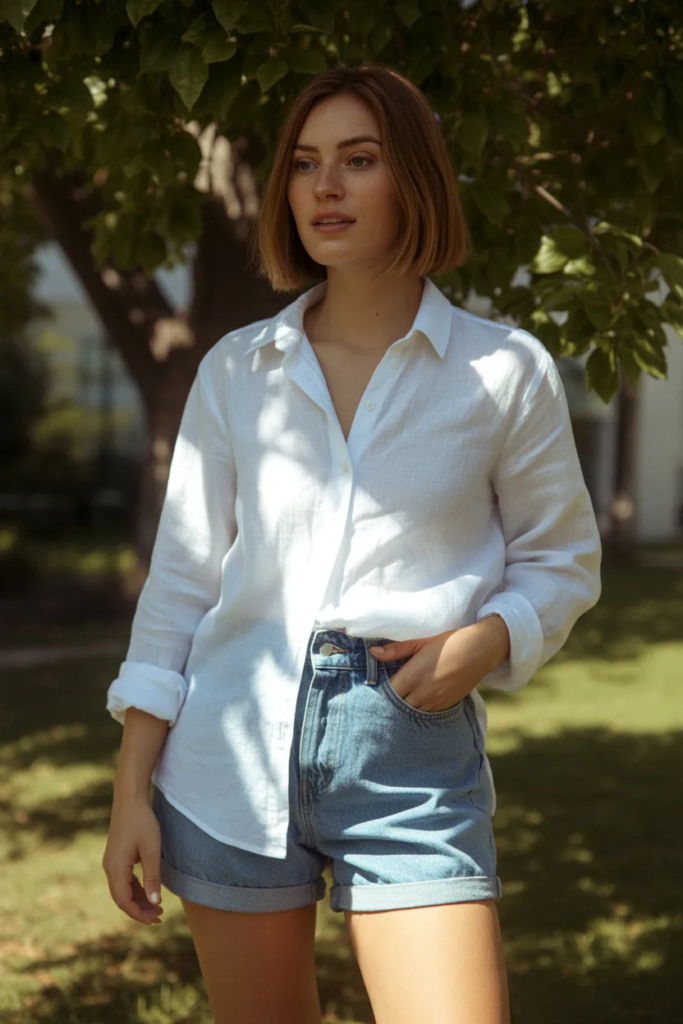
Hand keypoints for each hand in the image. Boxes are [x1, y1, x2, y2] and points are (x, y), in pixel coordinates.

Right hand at [102, 793, 164, 925]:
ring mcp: (111, 862)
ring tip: (157, 907)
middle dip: (140, 910)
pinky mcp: (116, 856)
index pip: (124, 901)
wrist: (130, 798)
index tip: (155, 919)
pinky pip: (124, 879)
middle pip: (122, 898)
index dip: (138, 914)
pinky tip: (149, 891)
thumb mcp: (152, 850)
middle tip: (159, 916)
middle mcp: (109, 867)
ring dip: (138, 900)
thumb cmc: (142, 822)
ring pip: (123, 889)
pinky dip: (136, 888)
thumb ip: (152, 877)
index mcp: (116, 868)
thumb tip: (155, 903)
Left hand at [369, 616, 509, 712]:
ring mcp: (434, 702)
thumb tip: (373, 653)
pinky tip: (417, 704)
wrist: (480, 650)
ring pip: (412, 714)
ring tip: (400, 703)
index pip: (388, 694)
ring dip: (405, 709)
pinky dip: (419, 711)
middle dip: (391, 704)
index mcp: (412, 677)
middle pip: (398, 708)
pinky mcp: (446, 706)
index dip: (380, 693)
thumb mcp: (420, 642)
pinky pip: (426, 714)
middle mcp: (421, 693)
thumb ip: (396, 650)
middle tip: (386, 699)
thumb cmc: (449, 642)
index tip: (376, 690)